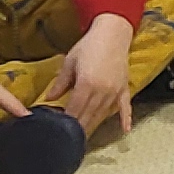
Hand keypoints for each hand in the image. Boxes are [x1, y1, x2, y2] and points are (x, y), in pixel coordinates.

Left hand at [42, 14, 138, 139]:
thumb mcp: (70, 62)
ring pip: (102, 115)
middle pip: (88, 117)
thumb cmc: (89, 45)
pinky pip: (125, 106)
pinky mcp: (124, 88)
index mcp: (86, 85)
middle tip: (68, 140)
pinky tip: (125, 130)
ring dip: (93, 127)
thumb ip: (60, 83)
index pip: (74, 111)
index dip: (65, 122)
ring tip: (84, 139)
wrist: (113, 32)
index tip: (57, 131)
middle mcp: (102, 91)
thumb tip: (48, 99)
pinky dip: (125, 119)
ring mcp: (115, 91)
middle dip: (77, 130)